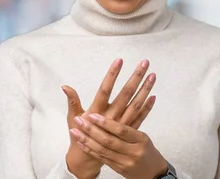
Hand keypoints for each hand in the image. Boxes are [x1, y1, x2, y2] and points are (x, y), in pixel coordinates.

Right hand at [62, 58, 156, 177]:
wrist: (88, 158)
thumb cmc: (80, 135)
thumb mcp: (73, 118)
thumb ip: (72, 101)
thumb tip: (65, 86)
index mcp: (96, 112)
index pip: (105, 89)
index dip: (112, 75)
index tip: (119, 60)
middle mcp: (111, 117)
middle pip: (125, 94)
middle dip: (135, 77)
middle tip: (144, 62)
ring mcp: (122, 125)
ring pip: (136, 104)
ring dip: (145, 89)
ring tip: (152, 75)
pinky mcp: (128, 132)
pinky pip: (140, 118)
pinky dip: (147, 107)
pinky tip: (154, 95)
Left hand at [71, 113, 167, 178]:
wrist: (153, 174)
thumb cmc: (148, 151)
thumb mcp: (144, 137)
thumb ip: (130, 126)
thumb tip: (120, 106)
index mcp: (141, 139)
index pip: (121, 130)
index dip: (106, 123)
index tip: (93, 114)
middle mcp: (133, 151)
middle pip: (109, 140)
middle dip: (92, 130)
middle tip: (79, 120)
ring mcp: (125, 162)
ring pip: (103, 150)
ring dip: (87, 140)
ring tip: (74, 130)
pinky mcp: (118, 169)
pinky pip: (102, 158)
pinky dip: (90, 150)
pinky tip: (81, 143)